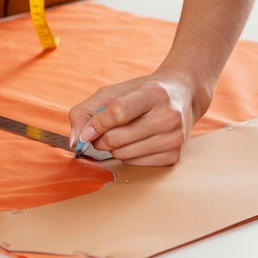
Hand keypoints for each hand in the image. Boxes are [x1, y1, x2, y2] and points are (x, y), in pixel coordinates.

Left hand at [69, 70, 209, 165]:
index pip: (118, 112)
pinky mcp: (174, 156)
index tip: (85, 133)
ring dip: (113, 148)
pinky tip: (137, 142)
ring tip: (123, 134)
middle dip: (100, 138)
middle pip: (116, 139)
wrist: (183, 95)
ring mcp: (174, 138)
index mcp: (153, 93)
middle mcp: (168, 116)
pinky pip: (135, 165)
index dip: (96, 125)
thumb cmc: (143, 93)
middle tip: (103, 132)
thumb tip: (75, 140)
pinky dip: (128, 156)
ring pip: (123, 155)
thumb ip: (86, 111)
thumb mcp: (114, 92)